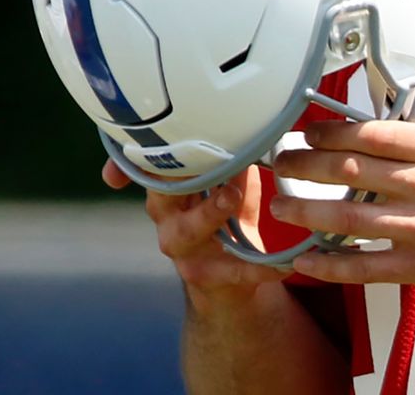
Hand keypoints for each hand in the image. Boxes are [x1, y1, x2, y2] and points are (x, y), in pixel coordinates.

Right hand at [101, 159, 289, 299]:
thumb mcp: (231, 190)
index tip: (132, 144)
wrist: (228, 284)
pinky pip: (232, 271)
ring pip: (188, 230)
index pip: (150, 169)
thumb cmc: (227, 223)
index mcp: (169, 192)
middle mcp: (166, 219)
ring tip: (233, 196)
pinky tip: (281, 265)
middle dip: (182, 175)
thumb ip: (235, 166)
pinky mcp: (203, 277)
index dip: (136, 158)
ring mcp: (182, 250)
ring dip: (209, 211)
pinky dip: (258, 268)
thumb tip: (249, 131)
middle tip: (202, 153)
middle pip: (162, 193)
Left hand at [266, 116, 414, 305]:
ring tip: (281, 206)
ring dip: (307, 211)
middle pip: (350, 171)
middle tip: (281, 162)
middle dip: (306, 165)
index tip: (309, 132)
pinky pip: (368, 266)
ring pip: (350, 217)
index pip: (373, 133)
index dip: (332, 131)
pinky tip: (308, 261)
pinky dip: (333, 264)